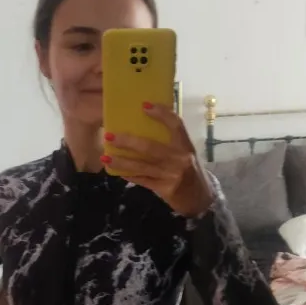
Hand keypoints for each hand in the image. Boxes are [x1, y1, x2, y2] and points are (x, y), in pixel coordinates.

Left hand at [101, 102, 213, 216]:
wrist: (200, 198)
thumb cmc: (190, 170)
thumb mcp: (186, 153)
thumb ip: (171, 141)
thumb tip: (145, 123)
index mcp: (186, 146)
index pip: (176, 125)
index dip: (162, 114)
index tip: (144, 105)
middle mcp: (180, 159)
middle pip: (150, 147)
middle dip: (128, 141)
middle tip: (109, 135)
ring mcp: (171, 175)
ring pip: (141, 166)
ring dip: (121, 162)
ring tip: (105, 157)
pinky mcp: (165, 189)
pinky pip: (142, 180)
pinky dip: (128, 175)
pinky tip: (115, 170)